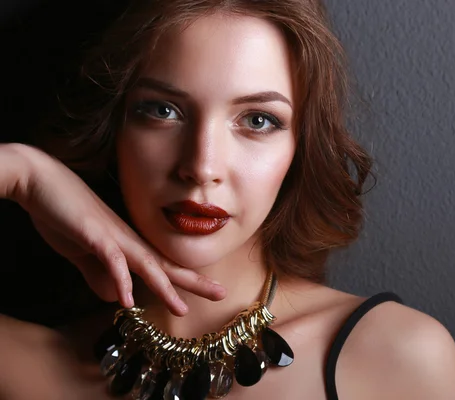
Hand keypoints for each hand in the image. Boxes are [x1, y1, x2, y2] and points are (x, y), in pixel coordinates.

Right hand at [7, 144, 224, 315]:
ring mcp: (113, 236)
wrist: (41, 182)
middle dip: (194, 281)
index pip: (163, 266)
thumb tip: (118, 297)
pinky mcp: (93, 235)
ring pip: (146, 265)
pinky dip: (120, 280)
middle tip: (222, 293)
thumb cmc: (63, 214)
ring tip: (182, 308)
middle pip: (166, 265)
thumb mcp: (83, 252)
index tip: (209, 290)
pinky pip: (110, 260)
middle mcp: (128, 240)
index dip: (186, 280)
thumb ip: (100, 273)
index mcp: (128, 244)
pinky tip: (127, 301)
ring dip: (165, 287)